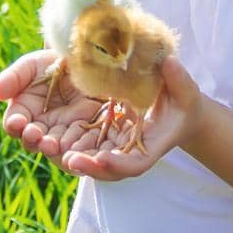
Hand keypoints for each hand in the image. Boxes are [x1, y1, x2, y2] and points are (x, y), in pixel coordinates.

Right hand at [0, 50, 112, 161]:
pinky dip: (75, 152)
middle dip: (32, 139)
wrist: (89, 60)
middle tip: (35, 135)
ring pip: (53, 148)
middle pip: (32, 140)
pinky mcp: (85, 136)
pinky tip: (75, 150)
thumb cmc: (55, 62)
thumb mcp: (33, 65)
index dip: (14, 124)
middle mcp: (42, 126)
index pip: (14, 123)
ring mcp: (63, 133)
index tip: (17, 122)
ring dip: (49, 148)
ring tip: (51, 145)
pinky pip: (79, 149)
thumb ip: (13, 77)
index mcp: (25, 111)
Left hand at [58, 56, 206, 180]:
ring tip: (52, 148)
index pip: (136, 165)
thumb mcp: (184, 91)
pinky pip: (84, 144)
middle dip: (90, 167)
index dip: (119, 164)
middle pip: (108, 169)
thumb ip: (179, 80)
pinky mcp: (103, 136)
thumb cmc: (183, 102)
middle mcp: (130, 153)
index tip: (103, 159)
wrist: (175, 109)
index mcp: (151, 147)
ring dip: (72, 156)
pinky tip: (48, 134)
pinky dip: (68, 142)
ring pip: (91, 159)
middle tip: (70, 160)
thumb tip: (170, 63)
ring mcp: (115, 147)